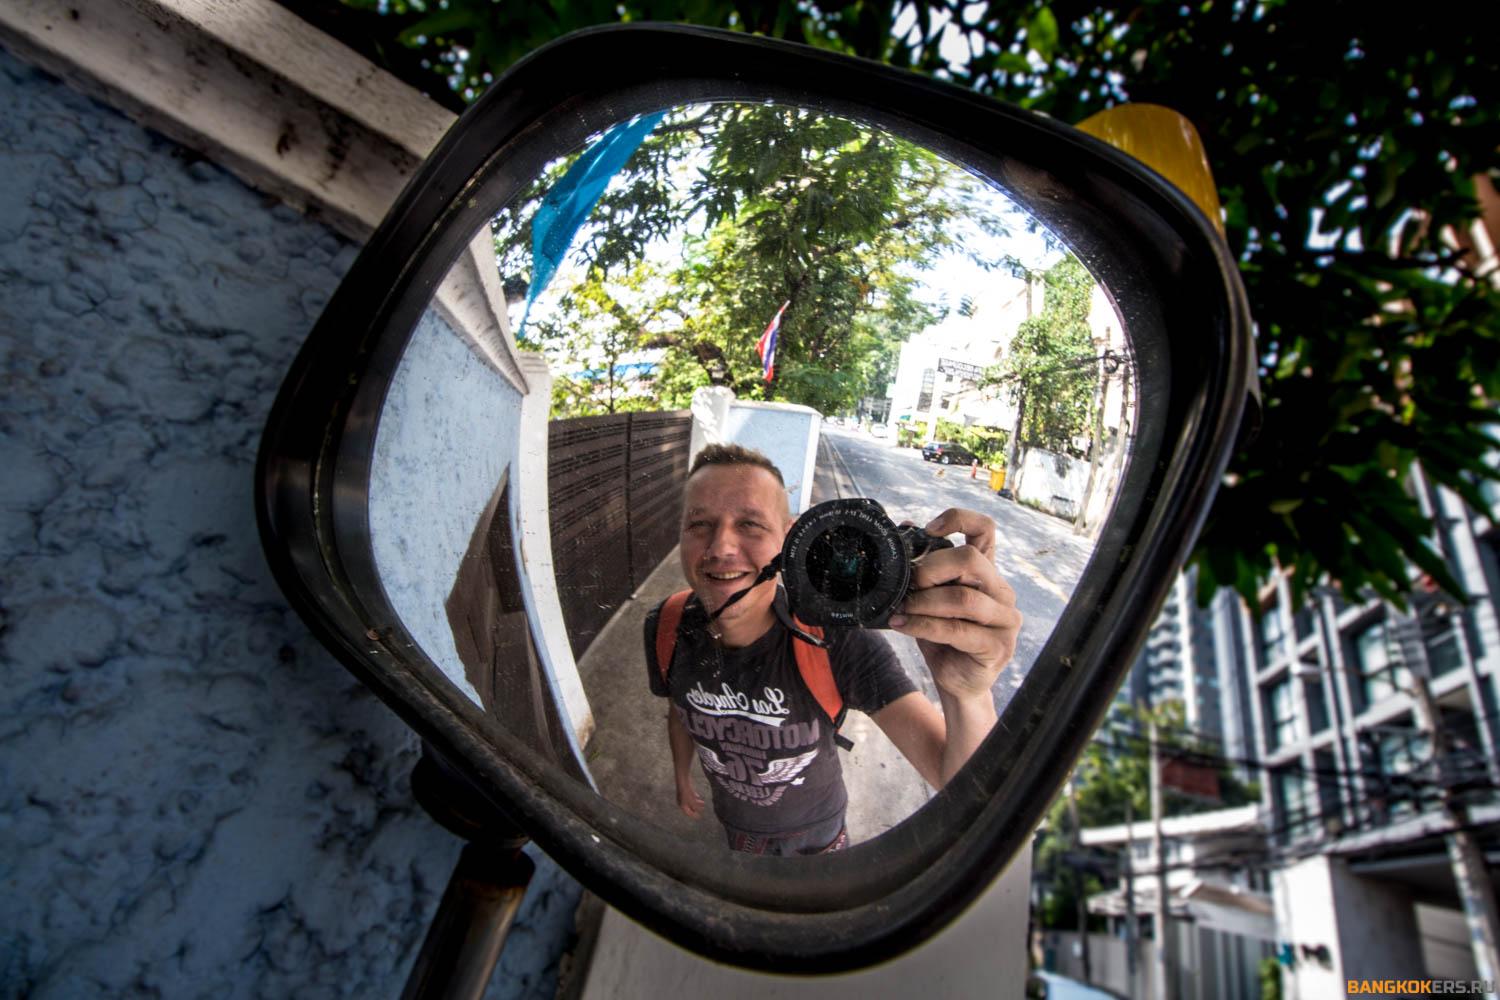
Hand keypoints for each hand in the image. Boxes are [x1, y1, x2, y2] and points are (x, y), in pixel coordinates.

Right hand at [676, 780, 704, 818]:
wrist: (683, 779)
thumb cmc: (686, 791)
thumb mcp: (691, 800)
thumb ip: (695, 806)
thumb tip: (698, 810)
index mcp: (682, 805)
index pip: (688, 813)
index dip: (693, 815)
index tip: (699, 817)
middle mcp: (682, 801)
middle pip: (689, 807)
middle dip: (696, 809)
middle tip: (702, 809)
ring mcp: (683, 796)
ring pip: (691, 801)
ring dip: (697, 802)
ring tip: (703, 803)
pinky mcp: (686, 791)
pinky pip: (690, 796)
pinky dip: (695, 797)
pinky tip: (698, 796)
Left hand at [889, 508, 1019, 701]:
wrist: (957, 683)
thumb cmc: (943, 638)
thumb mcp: (929, 601)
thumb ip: (924, 571)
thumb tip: (904, 526)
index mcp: (986, 573)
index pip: (985, 530)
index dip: (959, 519)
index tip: (929, 530)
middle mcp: (1001, 591)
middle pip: (971, 560)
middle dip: (932, 568)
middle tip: (910, 583)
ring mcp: (1005, 620)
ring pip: (964, 598)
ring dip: (924, 602)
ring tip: (901, 609)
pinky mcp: (998, 647)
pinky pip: (957, 630)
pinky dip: (923, 625)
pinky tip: (903, 626)